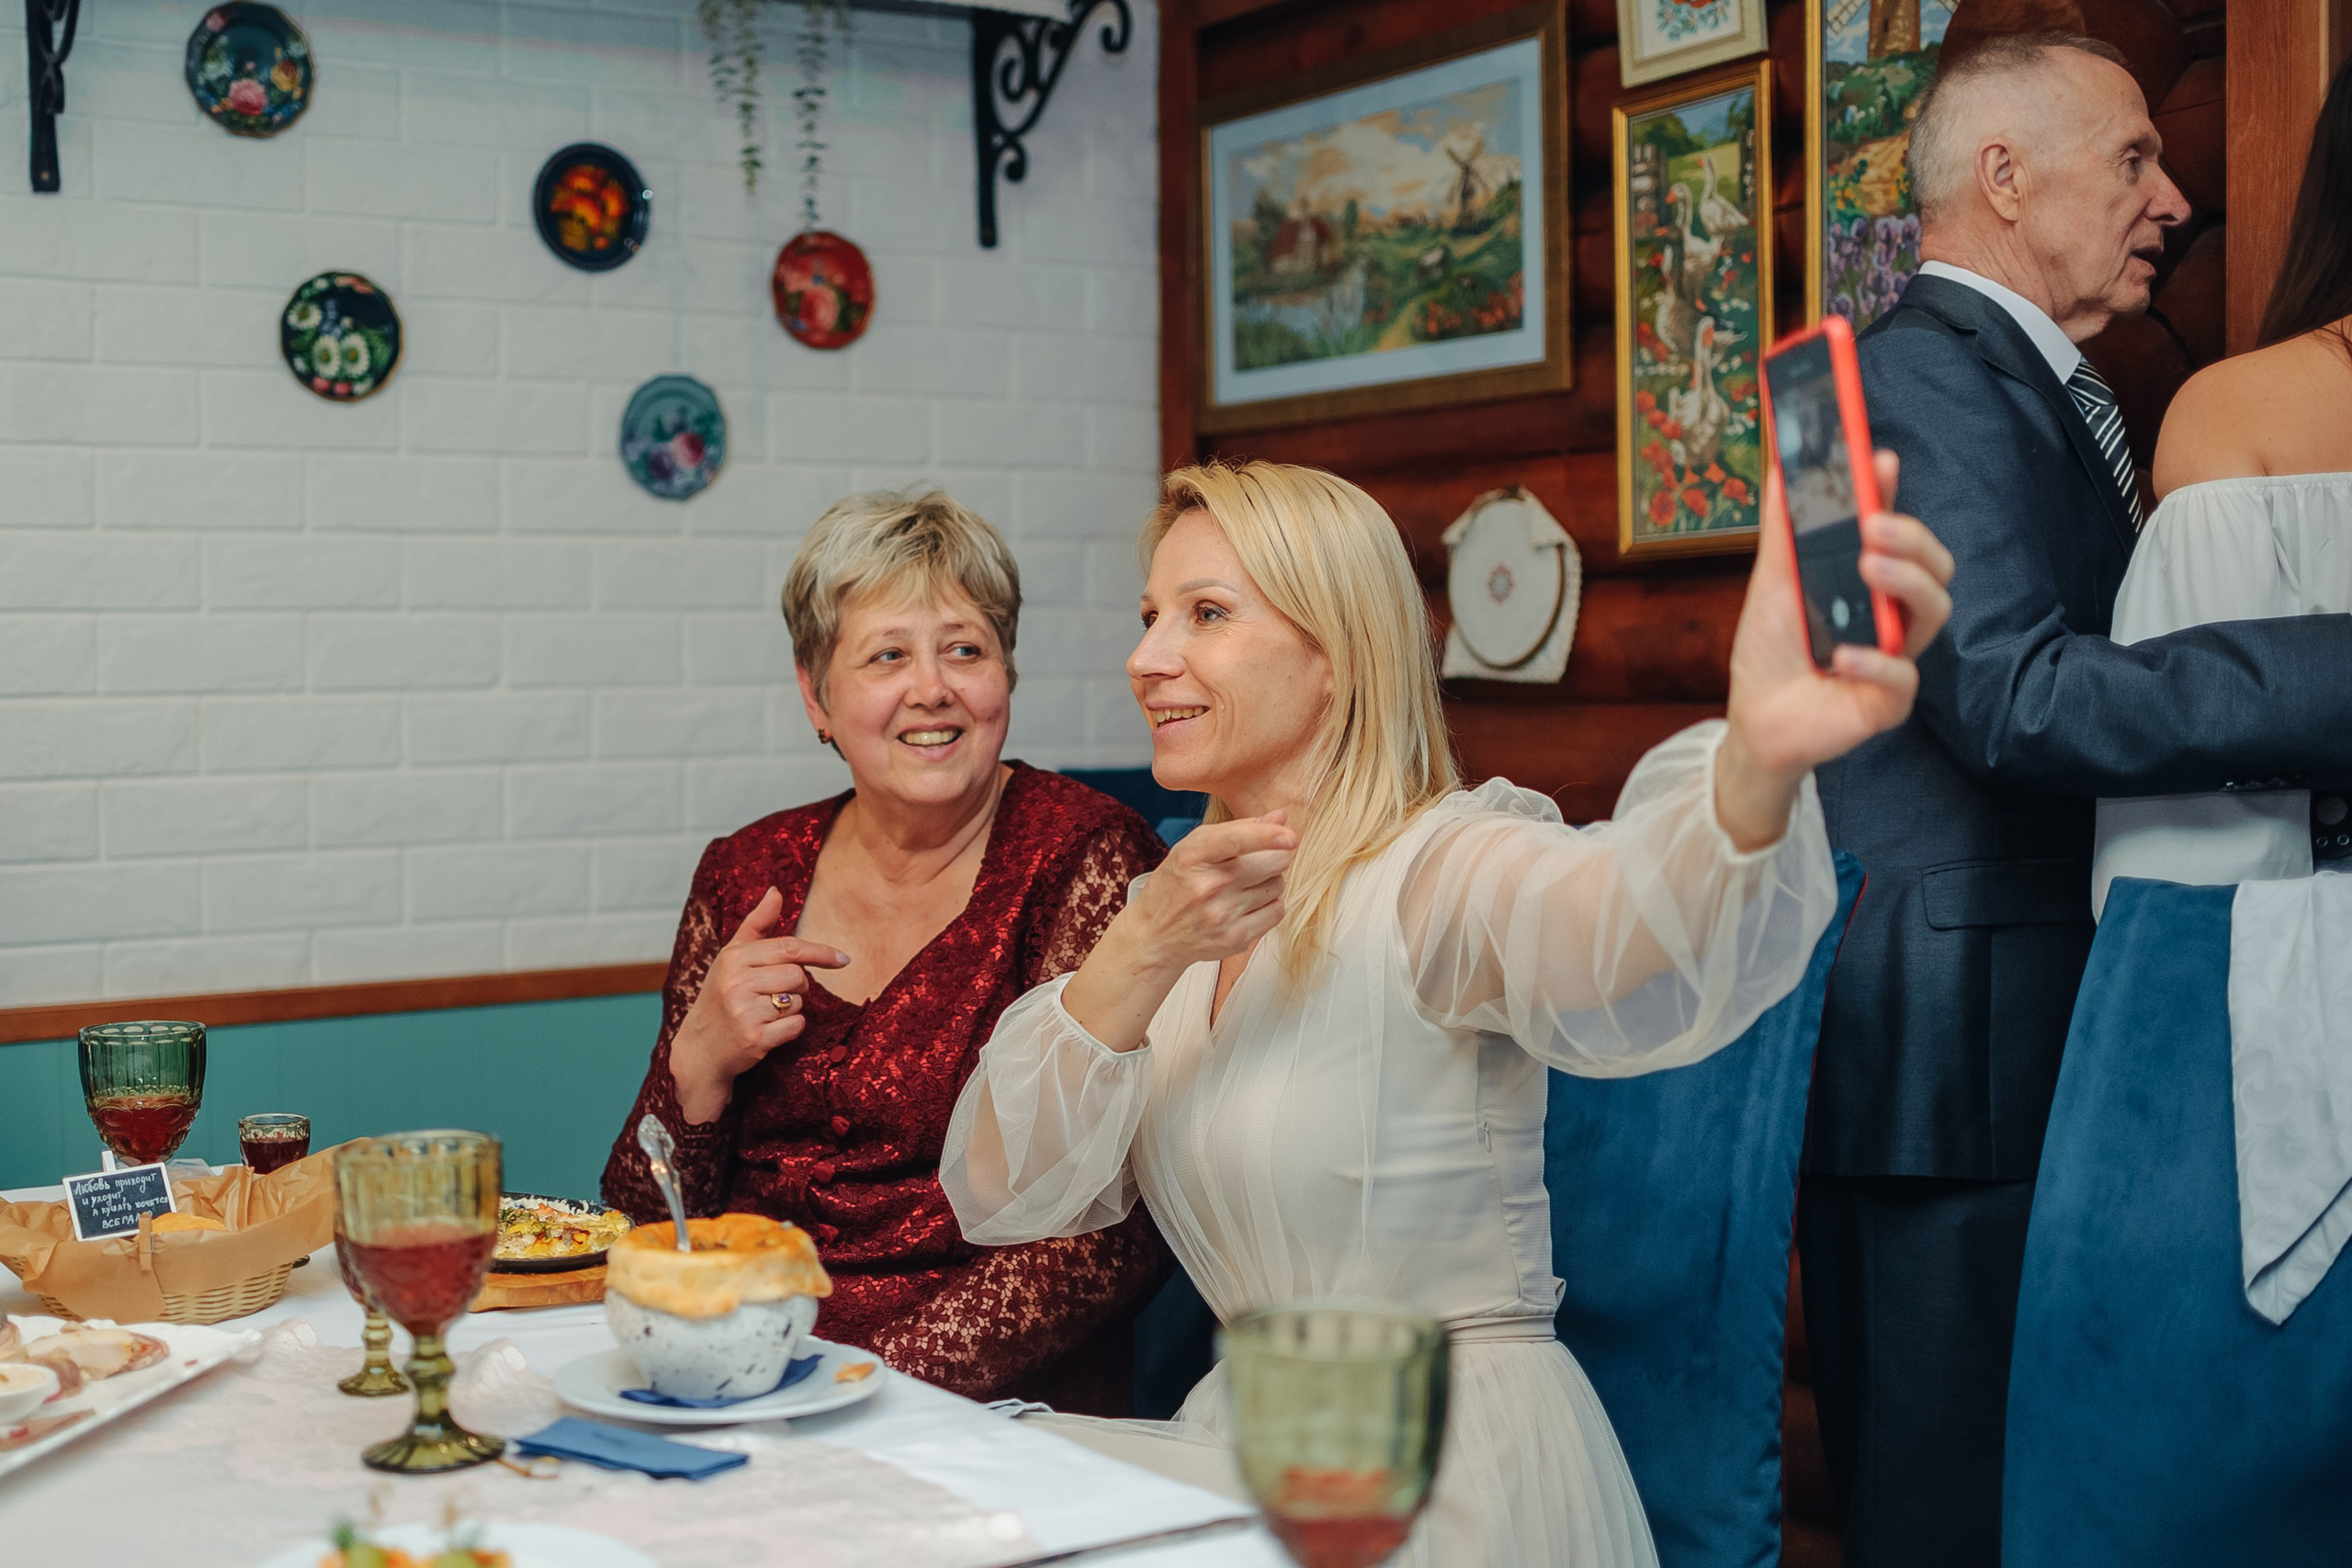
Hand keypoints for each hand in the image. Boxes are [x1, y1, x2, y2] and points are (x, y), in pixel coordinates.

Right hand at [668, 887, 849, 1123]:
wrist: (699, 1048)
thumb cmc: (720, 997)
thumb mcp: (731, 957)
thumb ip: (757, 924)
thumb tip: (776, 890)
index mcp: (733, 958)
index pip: (790, 948)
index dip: (820, 953)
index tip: (843, 959)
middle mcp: (736, 982)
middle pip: (798, 976)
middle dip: (797, 986)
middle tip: (776, 994)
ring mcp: (744, 1012)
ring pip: (798, 1002)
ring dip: (791, 1008)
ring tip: (765, 1012)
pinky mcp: (754, 1038)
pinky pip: (796, 1026)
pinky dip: (790, 1029)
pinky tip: (769, 1030)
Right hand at [1060, 812, 1297, 1051]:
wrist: (1156, 936)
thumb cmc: (1178, 884)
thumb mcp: (1195, 848)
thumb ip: (1240, 829)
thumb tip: (1281, 817)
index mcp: (1193, 856)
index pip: (1234, 840)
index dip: (1267, 836)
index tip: (1291, 837)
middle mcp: (1207, 886)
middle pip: (1271, 862)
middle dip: (1274, 856)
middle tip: (1258, 862)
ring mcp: (1221, 915)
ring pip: (1277, 885)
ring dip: (1270, 881)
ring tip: (1245, 886)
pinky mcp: (1235, 938)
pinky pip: (1277, 911)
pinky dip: (1270, 904)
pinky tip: (1249, 904)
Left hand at [1716, 450, 1954, 848]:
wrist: (1754, 718)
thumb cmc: (1771, 650)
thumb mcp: (1772, 583)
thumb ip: (1783, 531)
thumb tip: (1783, 468)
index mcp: (1869, 580)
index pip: (1895, 530)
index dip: (1893, 494)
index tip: (1879, 459)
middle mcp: (1894, 612)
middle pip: (1934, 565)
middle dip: (1912, 538)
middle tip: (1873, 526)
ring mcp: (1898, 653)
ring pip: (1934, 611)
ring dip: (1906, 583)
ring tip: (1868, 568)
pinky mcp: (1890, 700)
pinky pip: (1903, 677)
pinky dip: (1876, 661)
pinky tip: (1841, 655)